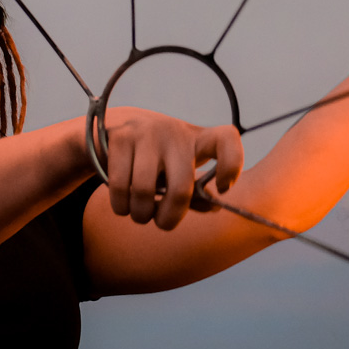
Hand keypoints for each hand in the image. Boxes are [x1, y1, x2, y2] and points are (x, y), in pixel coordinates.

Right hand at [101, 107, 242, 229]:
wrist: (116, 125)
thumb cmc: (158, 159)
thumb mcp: (180, 169)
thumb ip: (196, 193)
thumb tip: (213, 207)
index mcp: (199, 139)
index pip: (227, 139)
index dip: (231, 166)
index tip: (223, 188)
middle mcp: (175, 132)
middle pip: (180, 188)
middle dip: (169, 217)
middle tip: (162, 223)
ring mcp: (147, 133)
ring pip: (144, 191)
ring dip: (140, 214)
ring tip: (140, 214)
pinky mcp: (120, 138)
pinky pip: (120, 186)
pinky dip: (121, 206)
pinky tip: (123, 206)